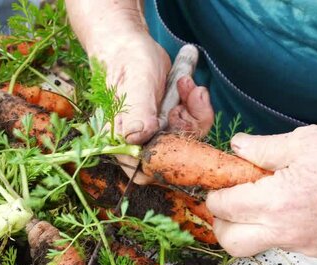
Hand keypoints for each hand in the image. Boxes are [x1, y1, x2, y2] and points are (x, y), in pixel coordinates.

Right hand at [66, 1, 212, 181]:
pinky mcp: (168, 121)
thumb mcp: (134, 85)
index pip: (145, 168)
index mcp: (121, 140)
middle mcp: (137, 141)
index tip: (180, 124)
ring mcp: (155, 132)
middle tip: (192, 93)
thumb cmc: (127, 62)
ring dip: (195, 111)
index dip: (169, 156)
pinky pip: (190, 123)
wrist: (131, 45)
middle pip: (172, 154)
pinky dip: (196, 104)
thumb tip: (137, 138)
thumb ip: (136, 112)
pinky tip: (189, 84)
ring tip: (189, 84)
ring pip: (185, 138)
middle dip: (188, 124)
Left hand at [206, 121, 316, 259]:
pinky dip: (287, 229)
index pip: (224, 208)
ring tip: (273, 199)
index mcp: (276, 203)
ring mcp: (309, 247)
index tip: (219, 187)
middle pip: (232, 244)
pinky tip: (303, 207)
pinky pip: (294, 245)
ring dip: (256, 226)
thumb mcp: (302, 141)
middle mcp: (288, 232)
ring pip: (264, 244)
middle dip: (222, 225)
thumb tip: (236, 147)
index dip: (215, 195)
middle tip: (230, 205)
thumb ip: (261, 148)